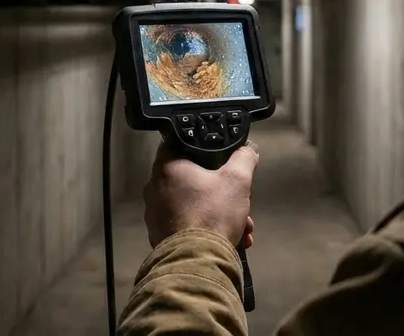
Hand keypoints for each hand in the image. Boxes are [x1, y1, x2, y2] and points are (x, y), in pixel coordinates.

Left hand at [142, 139, 258, 247]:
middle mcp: (154, 188)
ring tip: (244, 229)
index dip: (201, 147)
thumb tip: (248, 148)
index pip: (179, 144)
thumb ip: (244, 159)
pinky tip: (231, 241)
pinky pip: (186, 224)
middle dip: (222, 192)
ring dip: (220, 213)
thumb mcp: (237, 181)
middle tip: (241, 202)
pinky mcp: (160, 235)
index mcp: (167, 168)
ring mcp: (155, 213)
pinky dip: (207, 229)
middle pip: (191, 179)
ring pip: (193, 205)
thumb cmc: (213, 212)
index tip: (219, 157)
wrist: (197, 260)